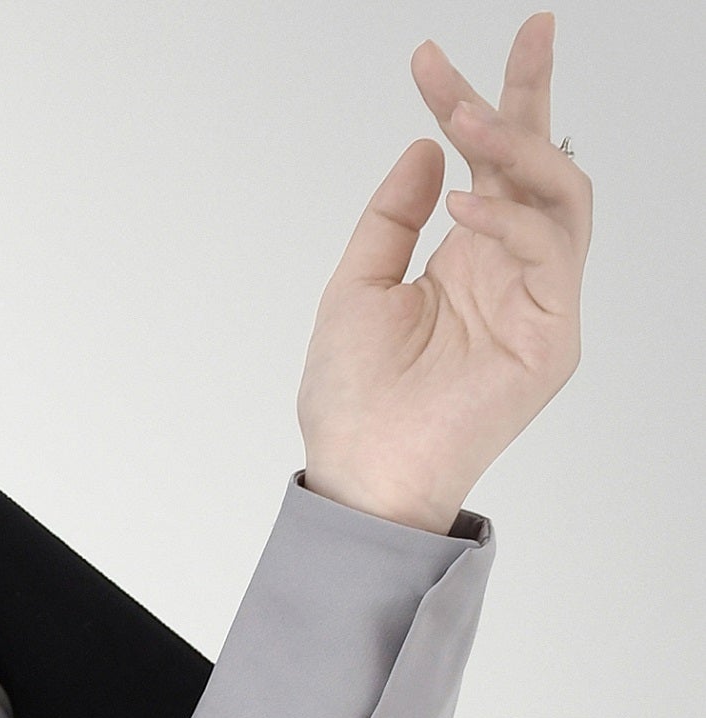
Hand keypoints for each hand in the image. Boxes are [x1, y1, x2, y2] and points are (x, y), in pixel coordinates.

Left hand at [299, 15, 591, 534]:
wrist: (359, 477)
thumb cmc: (353, 401)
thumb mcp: (356, 287)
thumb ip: (392, 216)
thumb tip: (427, 146)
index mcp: (469, 257)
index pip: (486, 163)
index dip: (467, 101)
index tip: (427, 57)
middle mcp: (511, 271)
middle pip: (541, 163)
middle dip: (532, 93)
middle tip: (529, 32)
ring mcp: (539, 301)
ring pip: (561, 195)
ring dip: (519, 147)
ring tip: (469, 118)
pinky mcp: (553, 336)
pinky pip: (552, 252)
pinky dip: (512, 219)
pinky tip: (464, 207)